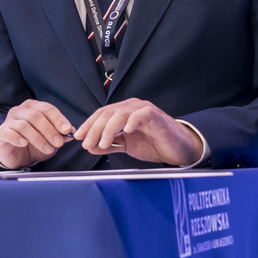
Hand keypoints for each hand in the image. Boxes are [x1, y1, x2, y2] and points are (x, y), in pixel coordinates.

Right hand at [0, 99, 73, 168]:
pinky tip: (24, 144)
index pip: (47, 108)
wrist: (16, 155)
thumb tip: (71, 132)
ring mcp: (8, 121)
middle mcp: (19, 111)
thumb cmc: (34, 143)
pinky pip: (8, 133)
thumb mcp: (50, 139)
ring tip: (48, 149)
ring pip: (24, 125)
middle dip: (49, 130)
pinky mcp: (1, 133)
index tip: (67, 130)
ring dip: (38, 138)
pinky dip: (17, 138)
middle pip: (35, 116)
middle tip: (58, 143)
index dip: (58, 119)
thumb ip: (60, 134)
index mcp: (32, 108)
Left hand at [74, 98, 203, 165]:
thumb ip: (109, 144)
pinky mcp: (156, 115)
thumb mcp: (126, 145)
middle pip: (107, 114)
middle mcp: (131, 107)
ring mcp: (143, 109)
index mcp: (123, 112)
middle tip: (87, 143)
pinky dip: (132, 121)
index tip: (79, 137)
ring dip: (108, 129)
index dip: (88, 125)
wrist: (178, 149)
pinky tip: (126, 131)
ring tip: (103, 143)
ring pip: (120, 114)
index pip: (100, 115)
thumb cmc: (153, 144)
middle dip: (94, 129)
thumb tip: (89, 146)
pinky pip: (141, 114)